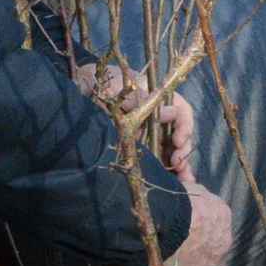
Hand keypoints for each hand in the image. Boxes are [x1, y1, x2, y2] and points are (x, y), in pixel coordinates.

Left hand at [77, 64, 196, 176]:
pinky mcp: (140, 147)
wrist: (81, 90)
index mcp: (158, 99)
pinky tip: (175, 182)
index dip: (184, 127)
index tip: (177, 141)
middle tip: (177, 164)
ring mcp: (149, 133)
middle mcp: (157, 117)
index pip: (182, 112)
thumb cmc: (102, 84)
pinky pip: (157, 159)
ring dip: (180, 165)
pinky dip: (167, 171)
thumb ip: (143, 100)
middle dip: (182, 151)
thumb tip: (172, 112)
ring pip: (171, 149)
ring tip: (182, 179)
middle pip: (179, 134)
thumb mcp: (119, 89)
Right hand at [169, 179, 233, 265]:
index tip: (191, 226)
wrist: (163, 225)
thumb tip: (191, 183)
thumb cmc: (173, 202)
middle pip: (218, 244)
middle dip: (206, 246)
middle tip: (187, 246)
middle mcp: (225, 238)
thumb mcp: (187, 189)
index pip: (216, 220)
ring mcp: (215, 262)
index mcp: (222, 214)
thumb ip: (193, 192)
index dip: (203, 224)